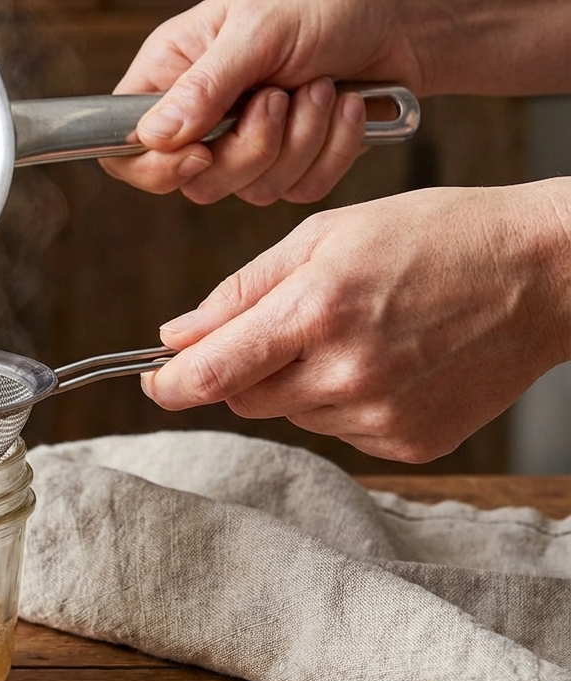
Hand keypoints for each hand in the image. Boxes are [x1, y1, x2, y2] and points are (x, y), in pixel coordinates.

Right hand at [100, 0, 421, 203]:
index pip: (126, 148)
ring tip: (320, 87)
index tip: (200, 152)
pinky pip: (300, 190)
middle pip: (195, 182)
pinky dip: (332, 151)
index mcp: (172, 75)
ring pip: (251, 190)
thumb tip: (155, 136)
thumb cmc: (324, 2)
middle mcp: (202, 115)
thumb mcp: (259, 30)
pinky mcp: (292, 161)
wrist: (400, 18)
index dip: (156, 167)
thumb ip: (205, 85)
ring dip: (300, 141)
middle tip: (279, 96)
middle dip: (251, 148)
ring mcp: (246, 143)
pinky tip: (344, 107)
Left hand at [139, 180, 570, 461]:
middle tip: (281, 328)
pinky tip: (386, 360)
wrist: (545, 274)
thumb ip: (242, 290)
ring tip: (355, 331)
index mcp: (316, 312)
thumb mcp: (327, 234)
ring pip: (291, 413)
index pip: (210, 374)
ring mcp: (380, 416)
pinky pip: (341, 429)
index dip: (167, 383)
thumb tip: (176, 336)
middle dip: (240, 369)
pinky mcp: (409, 443)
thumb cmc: (437, 237)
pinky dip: (343, 400)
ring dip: (296, 381)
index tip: (151, 380)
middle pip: (243, 398)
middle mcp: (345, 374)